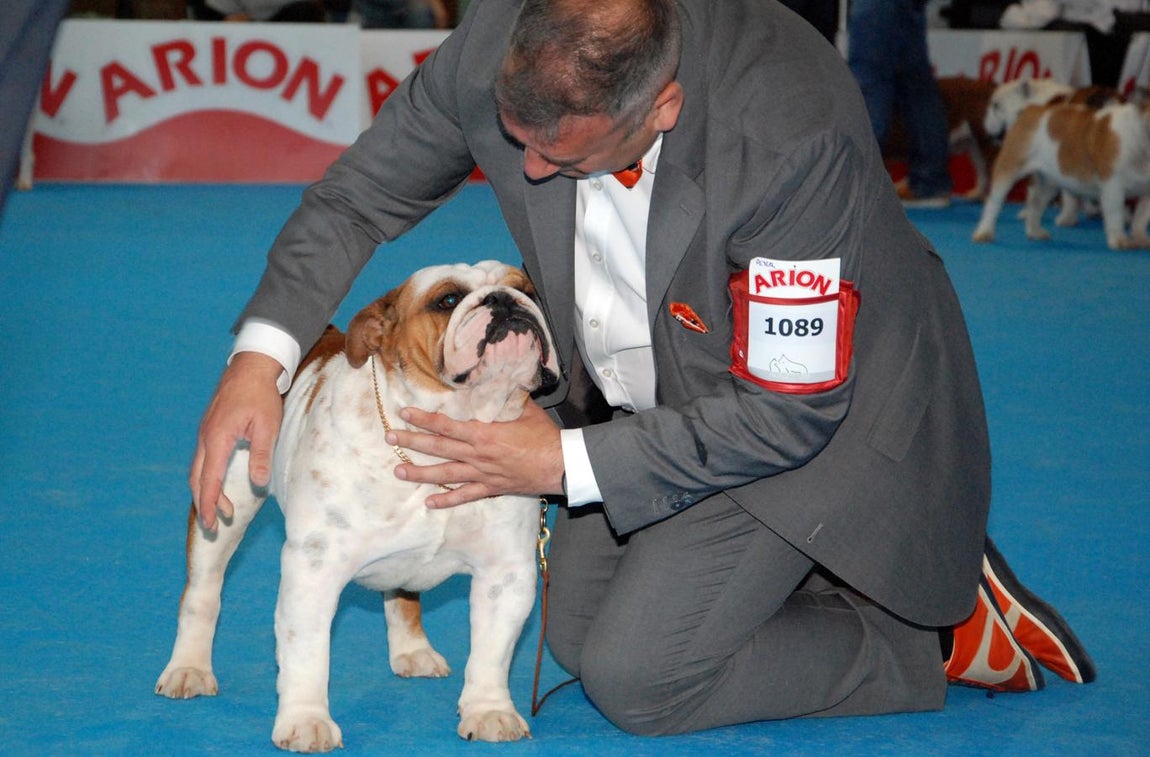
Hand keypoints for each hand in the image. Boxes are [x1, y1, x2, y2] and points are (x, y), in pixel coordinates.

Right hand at [189, 352, 283, 530]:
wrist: (251, 366)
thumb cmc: (261, 394)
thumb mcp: (267, 425)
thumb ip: (261, 454)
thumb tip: (258, 483)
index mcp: (217, 438)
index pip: (208, 479)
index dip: (208, 503)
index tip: (210, 523)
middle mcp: (205, 437)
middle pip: (197, 477)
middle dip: (203, 502)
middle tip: (212, 524)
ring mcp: (205, 431)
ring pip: (197, 468)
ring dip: (204, 489)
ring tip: (217, 508)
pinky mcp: (209, 427)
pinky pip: (202, 457)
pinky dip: (205, 475)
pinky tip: (216, 481)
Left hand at [387, 401, 563, 508]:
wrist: (561, 464)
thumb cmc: (544, 434)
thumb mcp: (523, 408)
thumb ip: (503, 396)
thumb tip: (490, 378)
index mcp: (483, 433)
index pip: (446, 425)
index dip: (423, 419)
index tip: (404, 413)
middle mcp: (478, 455)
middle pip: (438, 448)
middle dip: (412, 442)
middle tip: (390, 438)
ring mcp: (483, 474)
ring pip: (445, 474)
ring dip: (420, 473)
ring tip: (398, 471)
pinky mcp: (491, 488)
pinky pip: (465, 496)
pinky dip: (447, 501)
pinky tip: (430, 503)